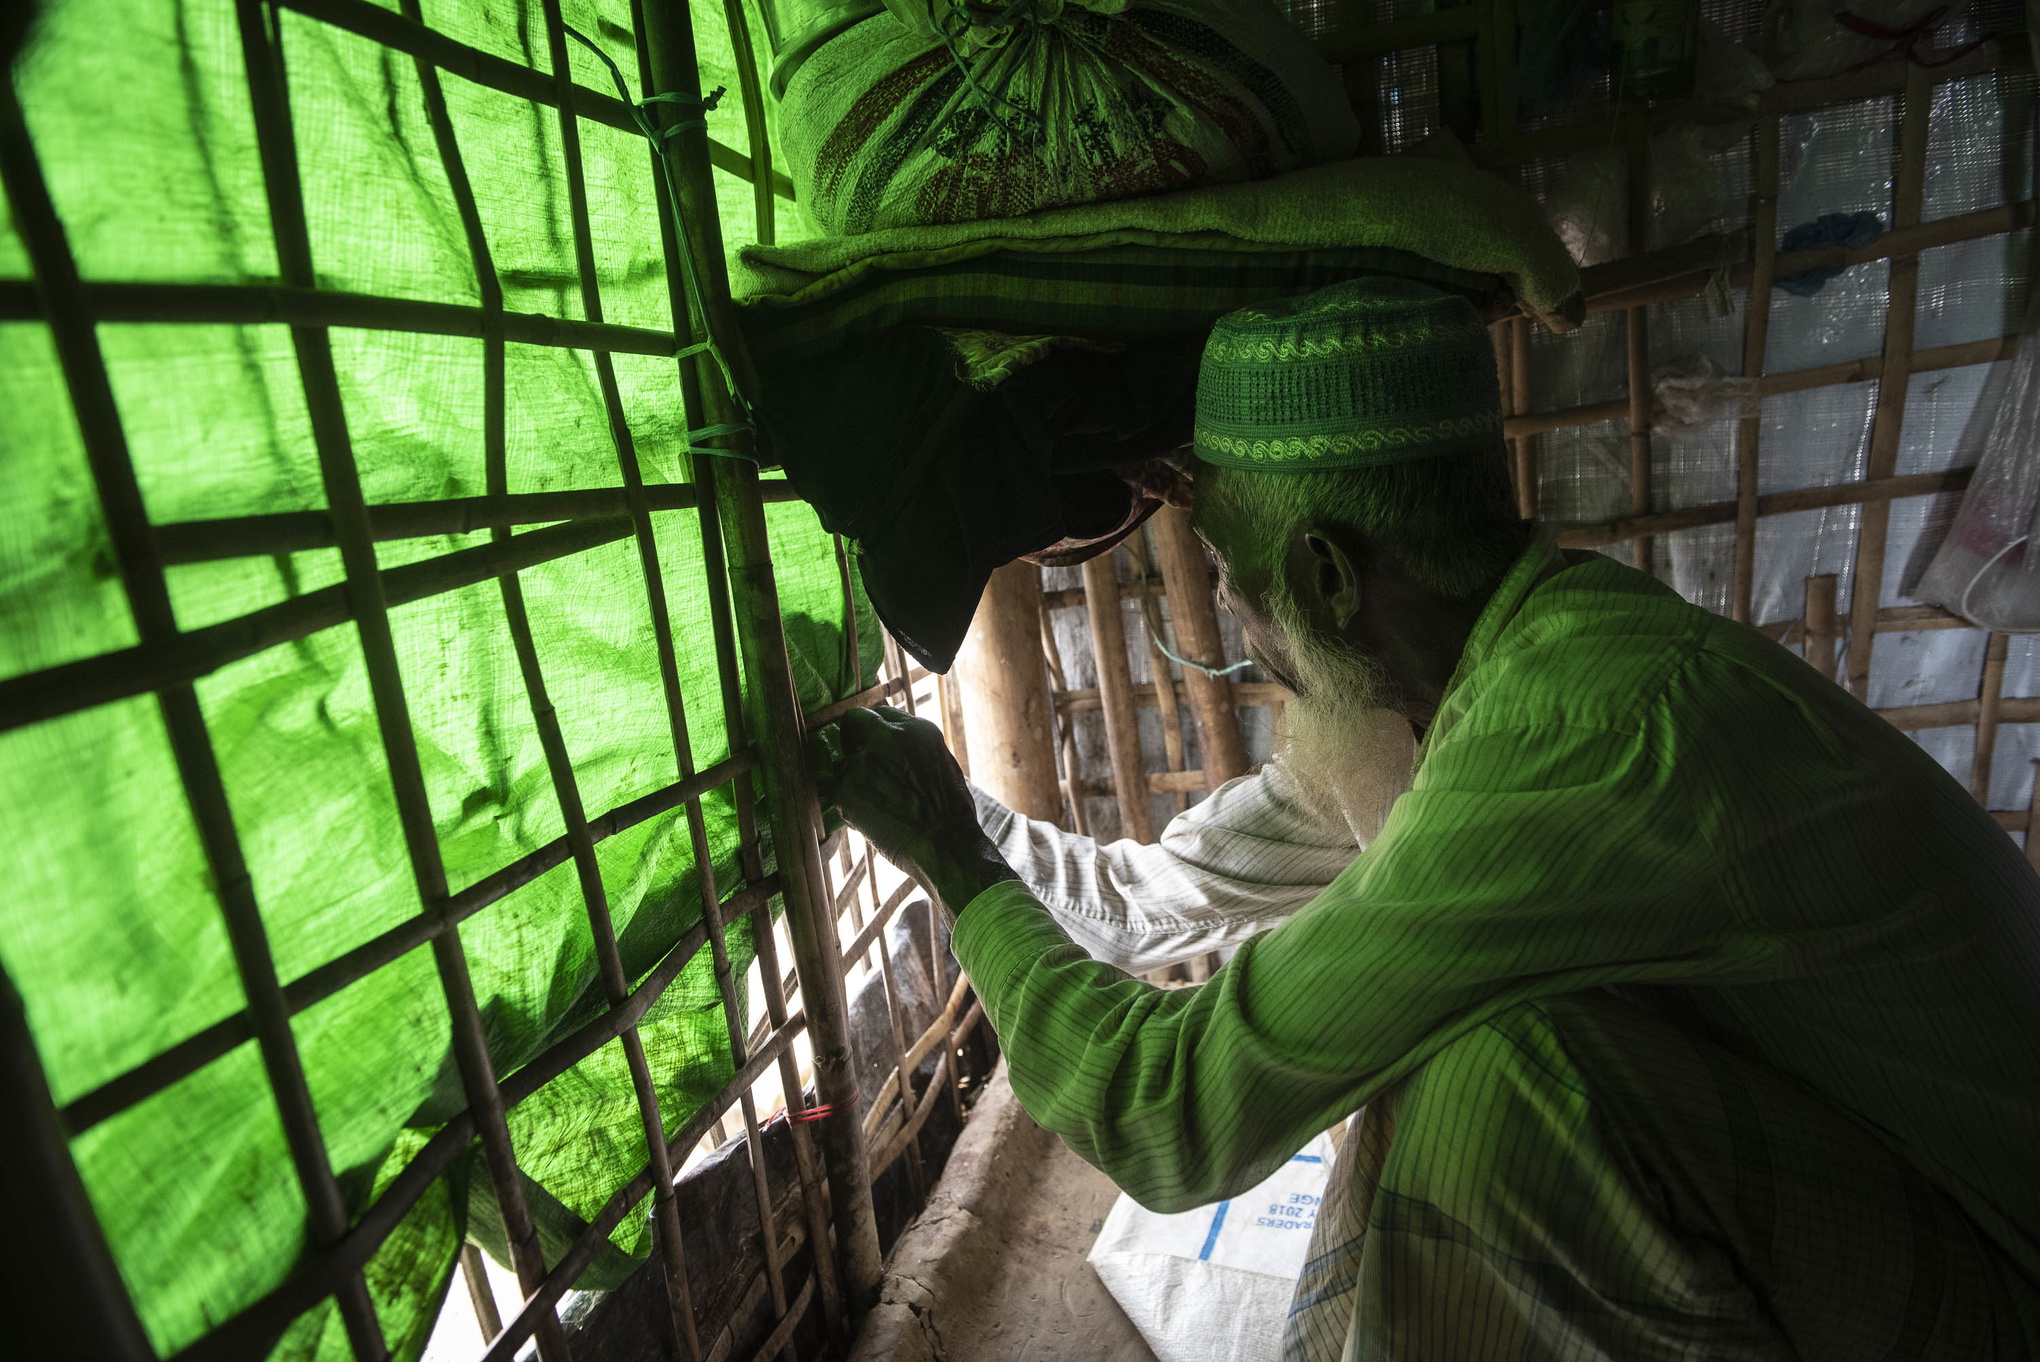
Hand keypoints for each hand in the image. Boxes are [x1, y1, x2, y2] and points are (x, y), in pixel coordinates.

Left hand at [811, 706, 1017, 920]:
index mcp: (915, 730)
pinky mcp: (845, 791)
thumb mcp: (941, 765)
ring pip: (843, 764)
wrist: (946, 846)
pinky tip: (871, 820)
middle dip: (852, 738)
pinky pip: (838, 793)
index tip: (872, 742)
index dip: (875, 729)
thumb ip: (914, 750)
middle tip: (856, 758)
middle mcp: (886, 738)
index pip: (881, 713)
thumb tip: (896, 749)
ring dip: (852, 780)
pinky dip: (849, 806)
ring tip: (876, 805)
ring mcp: (862, 763)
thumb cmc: (951, 813)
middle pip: (853, 721)